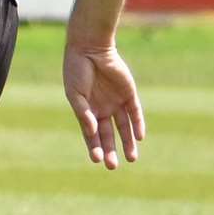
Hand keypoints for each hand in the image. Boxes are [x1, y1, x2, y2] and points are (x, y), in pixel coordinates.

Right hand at [63, 44, 144, 168]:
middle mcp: (102, 108)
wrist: (89, 48)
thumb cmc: (77, 70)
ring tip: (131, 158)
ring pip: (124, 127)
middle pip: (108, 134)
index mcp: (87, 109)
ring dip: (127, 142)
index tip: (96, 160)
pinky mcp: (129, 94)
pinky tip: (139, 137)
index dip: (94, 147)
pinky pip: (135, 113)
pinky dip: (137, 125)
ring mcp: (116, 102)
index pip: (91, 134)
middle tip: (112, 166)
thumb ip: (83, 112)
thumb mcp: (75, 93)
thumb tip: (91, 132)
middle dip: (110, 150)